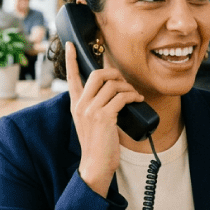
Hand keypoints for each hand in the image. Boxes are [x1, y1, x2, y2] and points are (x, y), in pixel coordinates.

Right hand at [65, 41, 144, 194]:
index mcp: (76, 104)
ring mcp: (91, 110)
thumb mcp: (92, 122)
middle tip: (125, 82)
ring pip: (112, 85)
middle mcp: (81, 105)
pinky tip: (138, 100)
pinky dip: (133, 96)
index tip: (71, 45)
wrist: (95, 164)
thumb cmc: (99, 145)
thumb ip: (97, 107)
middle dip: (114, 73)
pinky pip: (121, 97)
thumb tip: (115, 95)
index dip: (71, 60)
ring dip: (128, 88)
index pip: (71, 77)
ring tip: (135, 96)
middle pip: (97, 75)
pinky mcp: (104, 117)